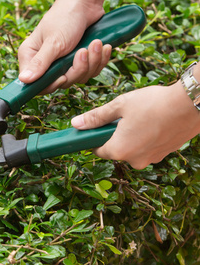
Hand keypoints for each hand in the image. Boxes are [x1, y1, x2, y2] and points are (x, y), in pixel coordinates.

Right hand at [18, 0, 108, 92]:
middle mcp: (44, 62)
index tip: (63, 76)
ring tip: (96, 43)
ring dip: (92, 62)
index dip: (51, 84)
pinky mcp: (78, 60)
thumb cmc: (65, 17)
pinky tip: (104, 46)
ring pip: (78, 77)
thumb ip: (40, 63)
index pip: (35, 84)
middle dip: (77, 69)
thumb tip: (23, 80)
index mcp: (31, 56)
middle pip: (60, 82)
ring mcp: (62, 62)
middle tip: (83, 51)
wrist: (86, 1)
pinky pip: (90, 71)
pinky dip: (99, 60)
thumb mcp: (53, 42)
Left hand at [71, 82, 199, 168]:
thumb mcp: (119, 106)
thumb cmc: (153, 103)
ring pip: (132, 148)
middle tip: (123, 115)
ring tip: (141, 116)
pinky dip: (146, 136)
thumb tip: (76, 124)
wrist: (191, 104)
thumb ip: (96, 117)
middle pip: (115, 149)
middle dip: (115, 134)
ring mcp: (152, 159)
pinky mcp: (165, 154)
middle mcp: (134, 160)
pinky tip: (152, 120)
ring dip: (131, 135)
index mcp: (119, 150)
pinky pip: (147, 147)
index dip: (94, 136)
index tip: (96, 125)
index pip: (97, 149)